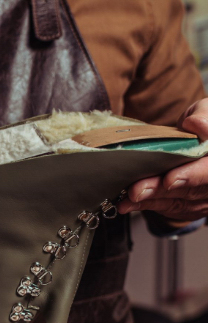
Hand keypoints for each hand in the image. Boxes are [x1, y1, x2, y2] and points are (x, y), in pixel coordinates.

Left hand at [118, 98, 207, 222]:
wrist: (194, 141)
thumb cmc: (200, 127)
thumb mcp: (205, 112)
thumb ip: (204, 116)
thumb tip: (195, 124)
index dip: (192, 175)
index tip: (169, 179)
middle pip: (190, 190)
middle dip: (160, 190)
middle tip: (136, 190)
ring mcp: (202, 197)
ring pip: (176, 201)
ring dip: (148, 200)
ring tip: (127, 196)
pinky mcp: (187, 206)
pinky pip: (165, 207)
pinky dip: (144, 205)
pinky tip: (126, 204)